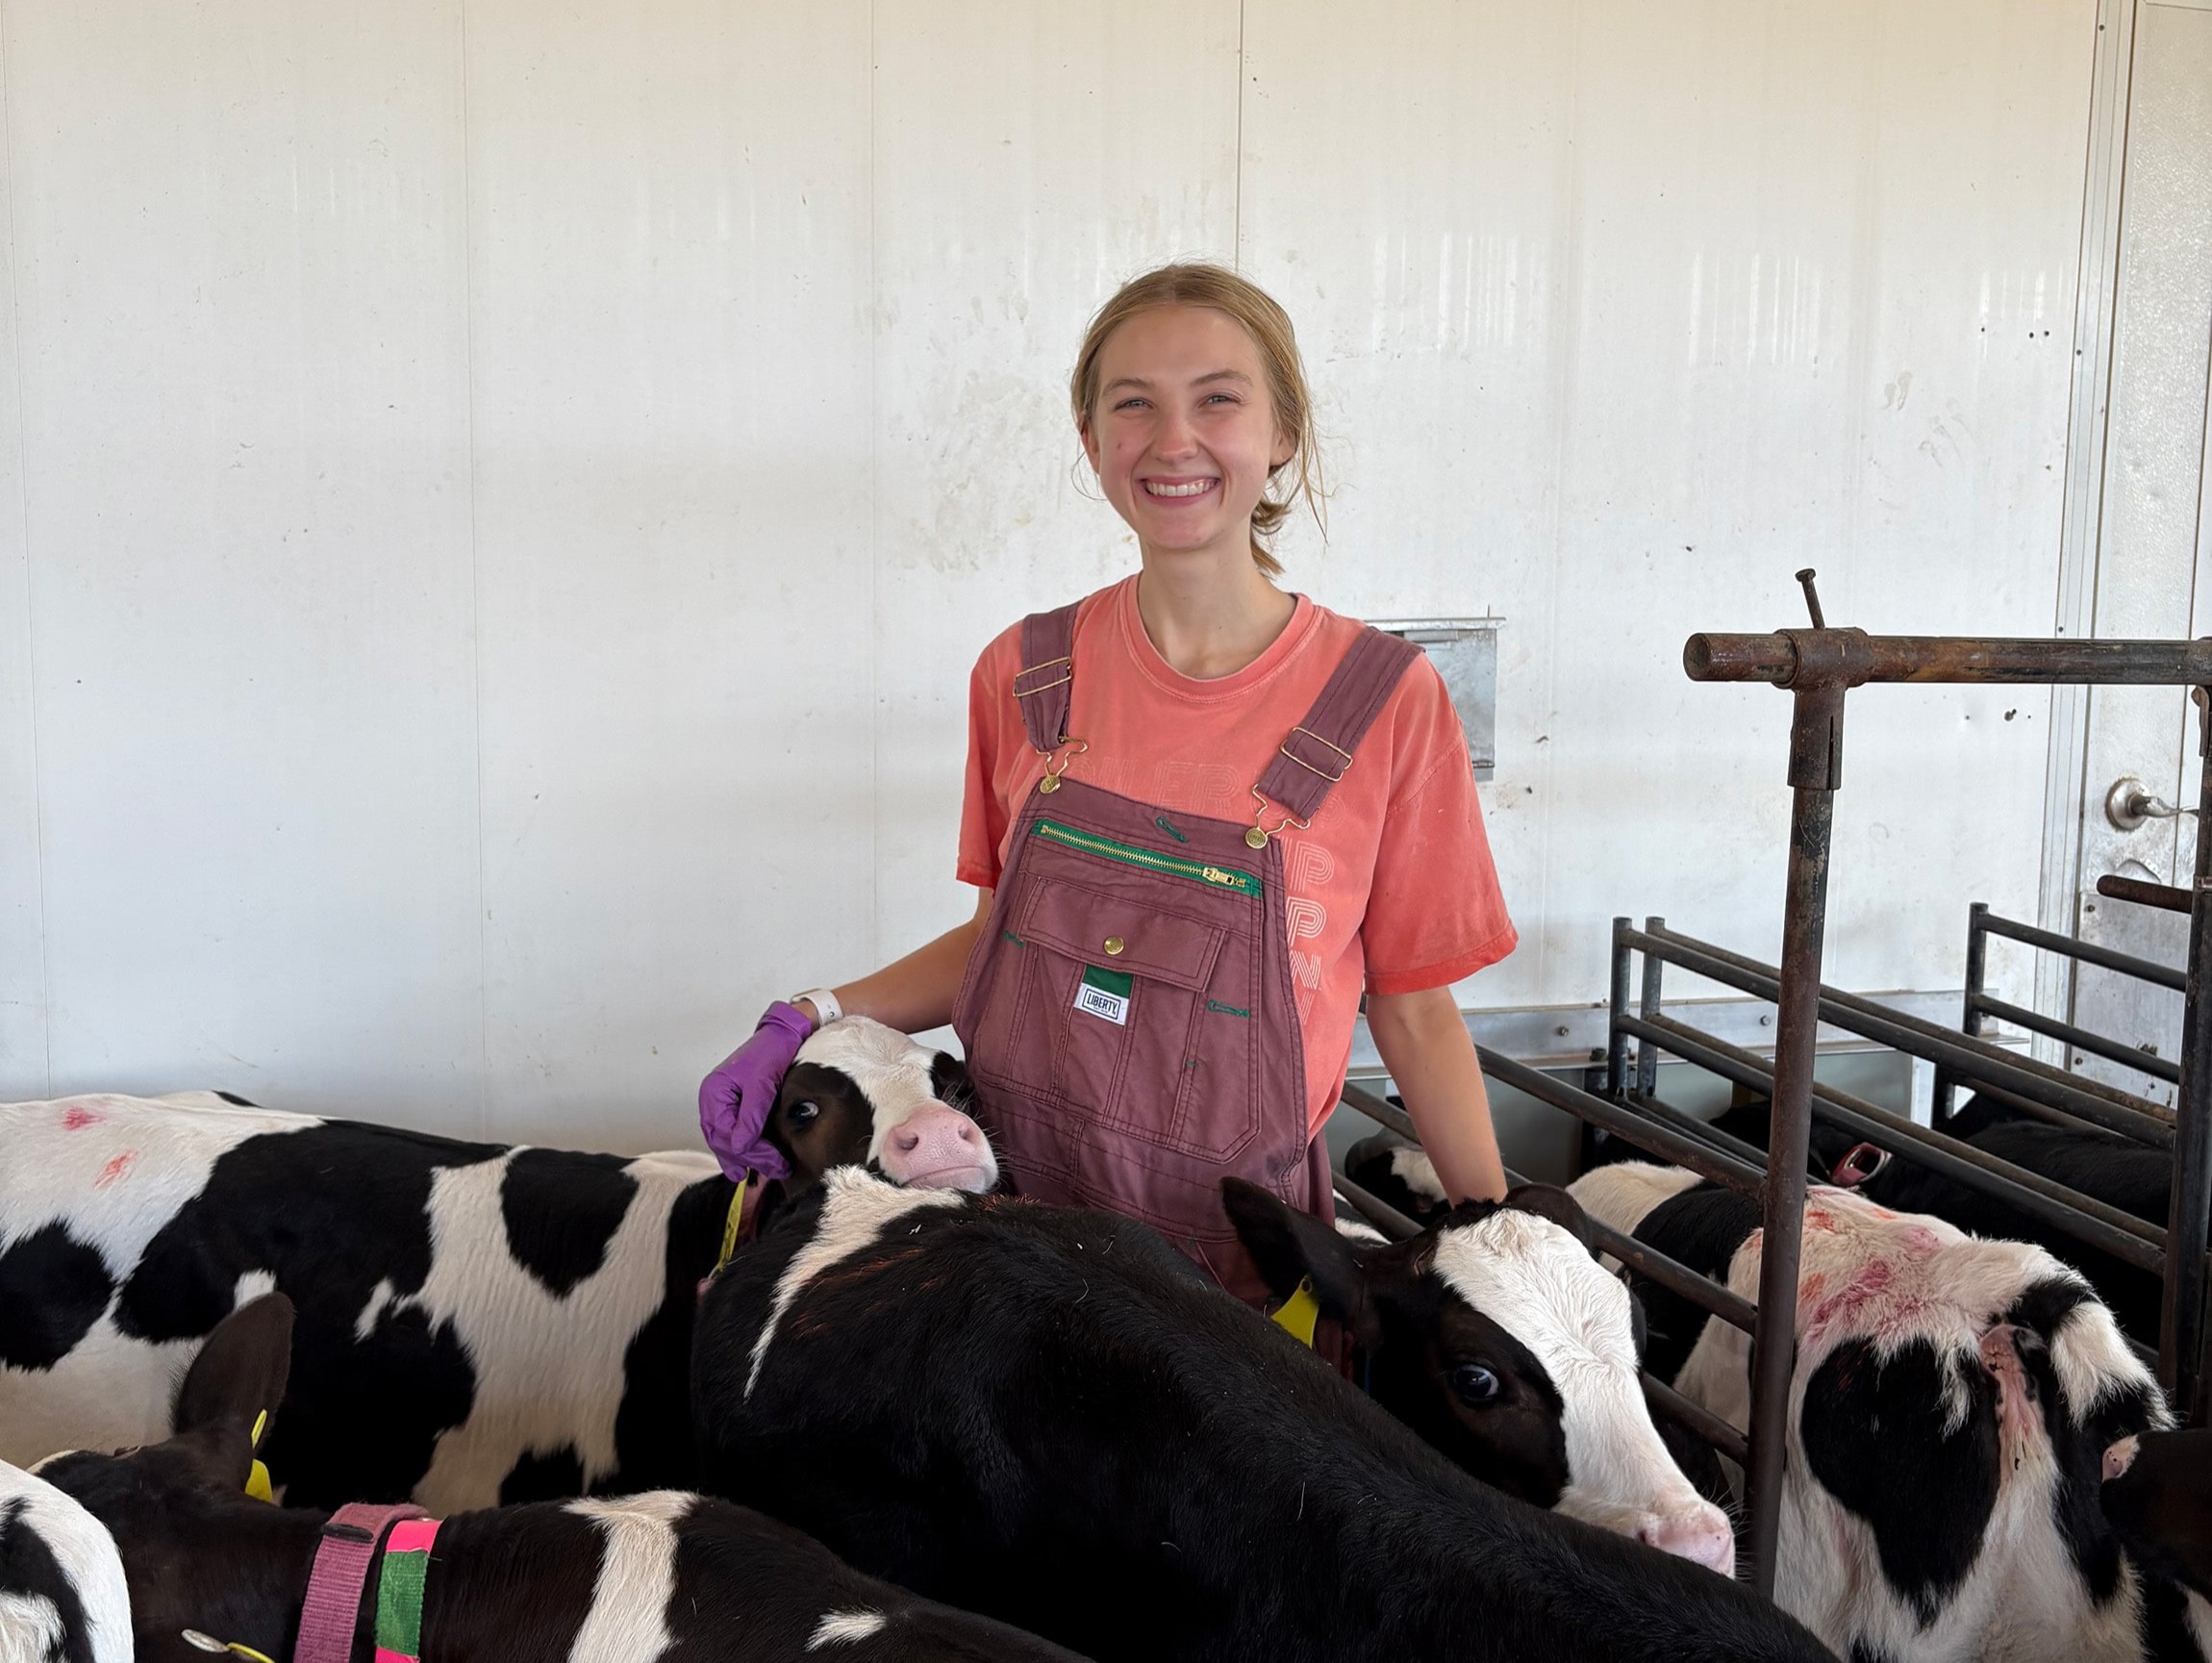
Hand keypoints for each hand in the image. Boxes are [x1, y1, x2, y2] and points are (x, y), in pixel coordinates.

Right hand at [699, 1002, 816, 1180]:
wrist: (784, 1035)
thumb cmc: (771, 1051)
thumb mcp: (762, 1082)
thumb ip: (751, 1114)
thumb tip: (740, 1145)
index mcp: (713, 1093)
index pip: (725, 1132)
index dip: (748, 1150)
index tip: (773, 1160)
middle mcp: (714, 1101)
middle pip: (724, 1140)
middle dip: (750, 1158)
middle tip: (776, 1170)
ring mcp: (725, 1106)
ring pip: (729, 1141)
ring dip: (747, 1158)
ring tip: (768, 1174)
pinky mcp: (739, 1108)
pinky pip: (737, 1134)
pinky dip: (748, 1149)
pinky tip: (756, 1163)